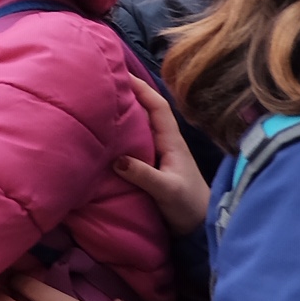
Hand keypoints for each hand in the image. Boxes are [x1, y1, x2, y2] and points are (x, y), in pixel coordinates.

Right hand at [112, 78, 208, 235]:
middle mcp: (165, 142)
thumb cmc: (189, 207)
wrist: (200, 228)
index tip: (120, 72)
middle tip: (103, 80)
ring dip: (123, 111)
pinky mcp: (151, 165)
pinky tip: (105, 132)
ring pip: (139, 124)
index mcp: (171, 141)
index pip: (157, 106)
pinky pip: (133, 140)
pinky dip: (121, 131)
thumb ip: (144, 175)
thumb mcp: (167, 191)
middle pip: (146, 110)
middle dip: (128, 92)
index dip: (141, 87)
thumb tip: (116, 159)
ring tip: (99, 101)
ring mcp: (159, 153)